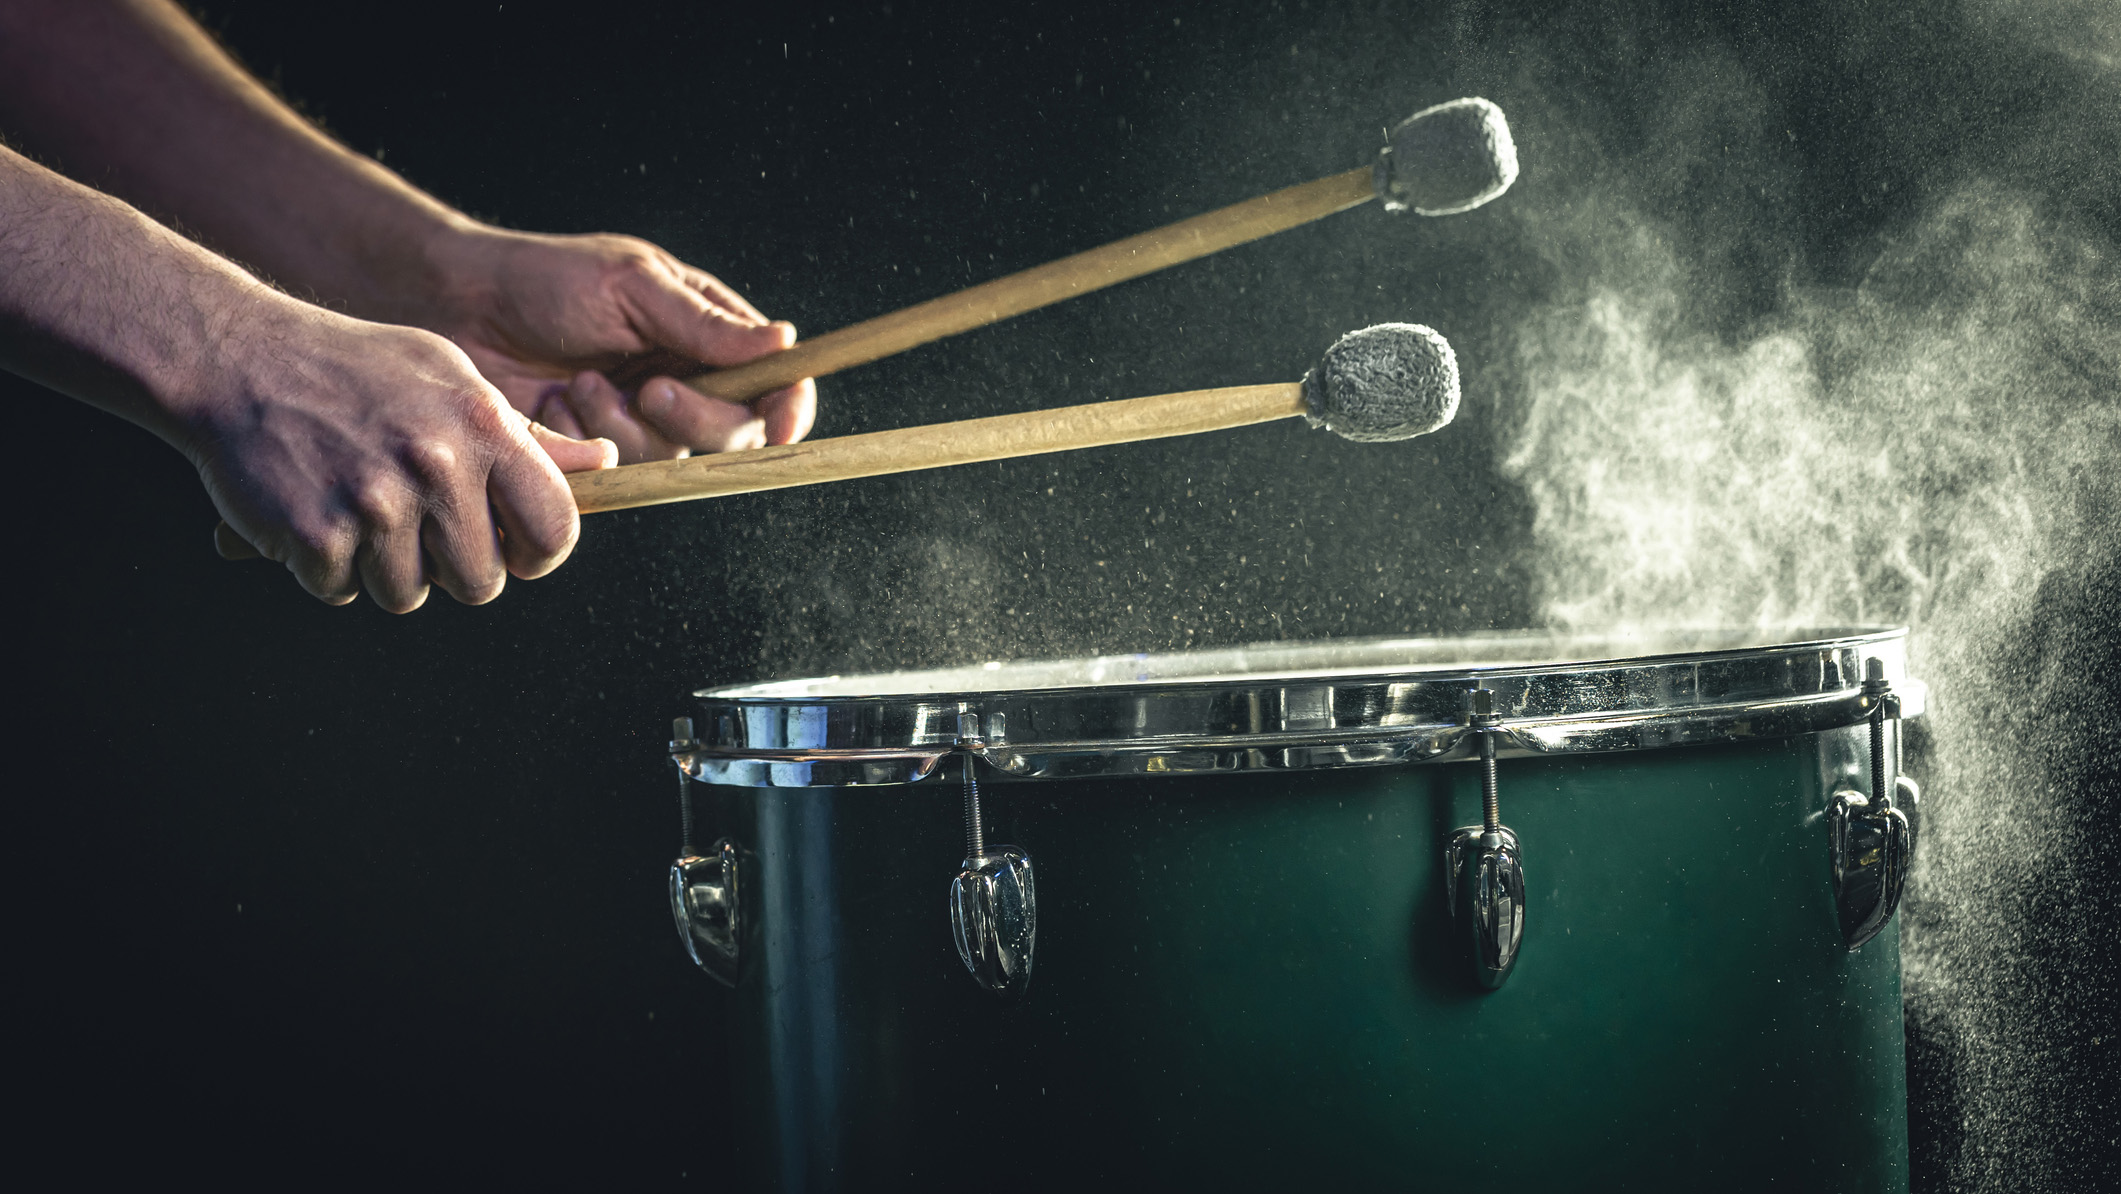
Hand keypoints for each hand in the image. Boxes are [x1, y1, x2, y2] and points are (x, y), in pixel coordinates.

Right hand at [184, 301, 617, 611]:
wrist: (235, 358)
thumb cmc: (353, 369)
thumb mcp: (451, 378)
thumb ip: (525, 436)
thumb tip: (604, 464)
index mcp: (481, 427)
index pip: (555, 526)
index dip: (539, 552)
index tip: (515, 547)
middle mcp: (435, 466)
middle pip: (482, 581)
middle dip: (452, 568)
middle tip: (419, 528)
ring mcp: (374, 504)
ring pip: (408, 594)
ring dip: (385, 569)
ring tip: (361, 509)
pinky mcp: (315, 536)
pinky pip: (342, 592)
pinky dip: (327, 567)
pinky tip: (317, 511)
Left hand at [422, 227, 815, 462]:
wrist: (459, 310)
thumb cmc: (544, 280)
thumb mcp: (632, 285)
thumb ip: (706, 323)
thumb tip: (784, 341)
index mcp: (707, 334)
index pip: (776, 382)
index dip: (789, 408)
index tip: (781, 428)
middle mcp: (687, 382)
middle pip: (735, 433)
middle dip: (693, 417)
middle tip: (648, 388)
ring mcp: (644, 421)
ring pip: (673, 457)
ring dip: (624, 424)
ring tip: (577, 382)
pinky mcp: (601, 453)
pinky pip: (619, 472)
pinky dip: (586, 441)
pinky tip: (555, 407)